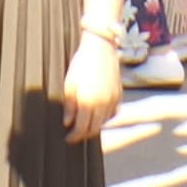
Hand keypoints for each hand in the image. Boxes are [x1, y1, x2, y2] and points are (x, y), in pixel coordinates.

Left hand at [57, 30, 122, 145]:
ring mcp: (113, 100)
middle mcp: (102, 104)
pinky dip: (104, 117)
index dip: (74, 136)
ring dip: (94, 125)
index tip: (68, 138)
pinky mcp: (119, 95)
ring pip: (104, 122)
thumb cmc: (81, 64)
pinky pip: (112, 113)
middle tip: (75, 134)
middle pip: (94, 129)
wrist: (101, 48)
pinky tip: (97, 112)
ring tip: (84, 122)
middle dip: (84, 134)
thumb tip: (67, 122)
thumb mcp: (69, 84)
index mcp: (88, 102)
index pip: (81, 128)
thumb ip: (69, 106)